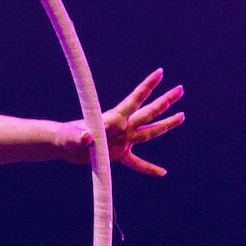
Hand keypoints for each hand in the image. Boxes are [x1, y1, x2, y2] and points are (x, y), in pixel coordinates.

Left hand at [67, 69, 183, 175]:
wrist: (63, 145)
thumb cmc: (66, 137)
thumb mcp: (72, 137)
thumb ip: (79, 136)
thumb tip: (86, 137)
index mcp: (113, 119)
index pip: (134, 100)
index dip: (147, 86)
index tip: (160, 72)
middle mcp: (122, 127)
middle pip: (148, 113)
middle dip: (164, 101)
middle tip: (180, 89)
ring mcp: (122, 140)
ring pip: (149, 132)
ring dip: (166, 125)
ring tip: (181, 116)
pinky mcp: (118, 154)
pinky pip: (137, 163)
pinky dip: (148, 168)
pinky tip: (162, 173)